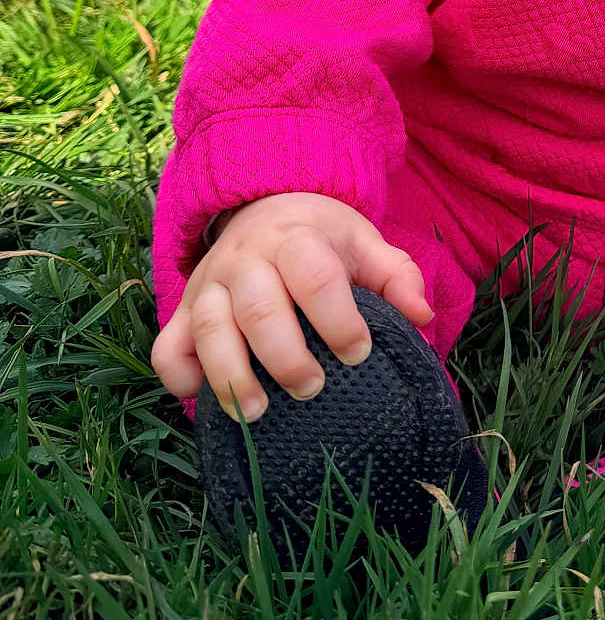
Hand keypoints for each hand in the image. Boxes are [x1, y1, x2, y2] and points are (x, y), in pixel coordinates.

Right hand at [150, 192, 432, 420]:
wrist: (264, 206)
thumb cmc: (321, 237)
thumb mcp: (363, 242)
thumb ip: (396, 276)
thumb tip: (421, 317)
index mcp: (296, 238)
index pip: (315, 277)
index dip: (338, 318)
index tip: (359, 354)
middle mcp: (246, 260)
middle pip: (259, 309)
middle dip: (286, 356)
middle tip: (313, 389)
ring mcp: (209, 286)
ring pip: (210, 330)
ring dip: (231, 375)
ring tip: (257, 413)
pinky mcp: (184, 312)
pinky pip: (168, 347)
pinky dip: (179, 376)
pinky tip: (201, 399)